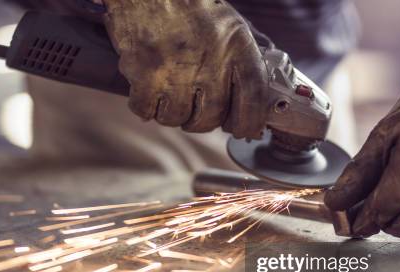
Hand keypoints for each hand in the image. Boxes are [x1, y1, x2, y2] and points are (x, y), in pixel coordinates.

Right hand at [102, 0, 268, 138]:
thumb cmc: (186, 3)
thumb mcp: (227, 24)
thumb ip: (238, 60)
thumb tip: (248, 101)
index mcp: (236, 46)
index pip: (254, 98)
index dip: (249, 121)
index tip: (243, 130)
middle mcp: (210, 61)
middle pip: (211, 118)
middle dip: (201, 120)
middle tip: (193, 110)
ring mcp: (176, 70)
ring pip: (177, 119)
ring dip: (172, 113)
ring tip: (168, 93)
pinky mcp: (145, 74)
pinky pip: (146, 111)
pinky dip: (145, 106)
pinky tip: (147, 91)